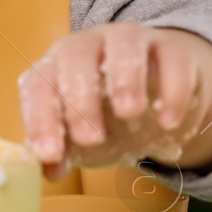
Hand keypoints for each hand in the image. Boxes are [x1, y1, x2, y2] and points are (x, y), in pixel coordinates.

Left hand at [17, 23, 211, 180]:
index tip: (50, 154)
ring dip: (125, 78)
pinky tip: (168, 120)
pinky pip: (173, 57)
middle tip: (92, 139)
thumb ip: (63, 152)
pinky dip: (172, 88)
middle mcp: (90, 44)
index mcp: (56, 66)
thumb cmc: (107, 117)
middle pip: (76, 54)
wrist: (159, 96)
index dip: (39, 119)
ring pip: (125, 43)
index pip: (38, 85)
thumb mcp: (81, 139)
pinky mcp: (172, 48)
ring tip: (130, 114)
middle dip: (80, 97)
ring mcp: (132, 41)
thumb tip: (49, 169)